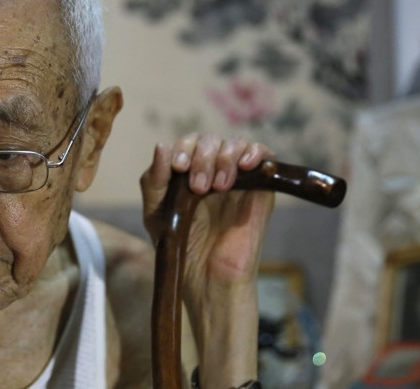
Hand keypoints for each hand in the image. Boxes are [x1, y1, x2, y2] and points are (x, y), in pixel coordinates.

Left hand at [141, 133, 275, 286]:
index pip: (189, 142)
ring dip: (224, 157)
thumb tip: (162, 145)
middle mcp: (213, 171)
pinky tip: (245, 164)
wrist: (209, 278)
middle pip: (210, 140)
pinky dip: (255, 151)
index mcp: (188, 173)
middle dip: (203, 157)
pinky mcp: (262, 189)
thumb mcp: (156, 213)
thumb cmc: (182, 248)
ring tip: (218, 186)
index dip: (184, 148)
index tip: (179, 167)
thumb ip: (154, 181)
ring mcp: (239, 178)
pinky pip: (265, 156)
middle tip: (199, 187)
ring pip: (235, 144)